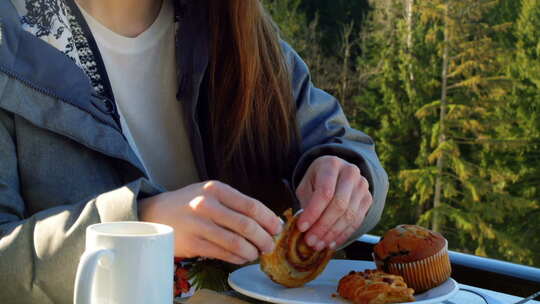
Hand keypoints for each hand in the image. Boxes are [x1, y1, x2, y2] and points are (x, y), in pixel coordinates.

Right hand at [139, 181, 281, 264]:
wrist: (156, 212)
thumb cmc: (190, 203)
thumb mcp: (211, 193)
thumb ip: (236, 204)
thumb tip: (267, 221)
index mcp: (216, 189)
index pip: (251, 205)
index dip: (269, 219)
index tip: (278, 228)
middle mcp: (206, 205)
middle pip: (246, 225)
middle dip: (264, 238)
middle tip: (270, 245)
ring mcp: (198, 224)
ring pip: (235, 242)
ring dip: (251, 251)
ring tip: (256, 253)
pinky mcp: (192, 243)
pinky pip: (222, 253)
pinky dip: (237, 257)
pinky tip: (242, 257)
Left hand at [295, 156, 371, 250]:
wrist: (337, 172)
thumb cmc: (317, 180)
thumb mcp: (306, 185)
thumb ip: (306, 203)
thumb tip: (304, 228)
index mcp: (332, 164)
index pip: (325, 192)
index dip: (313, 212)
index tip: (301, 227)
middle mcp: (351, 173)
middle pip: (339, 205)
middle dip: (322, 226)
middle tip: (310, 241)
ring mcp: (362, 186)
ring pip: (349, 215)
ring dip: (332, 234)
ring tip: (318, 245)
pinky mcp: (368, 199)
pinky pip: (357, 221)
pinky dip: (343, 235)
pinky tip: (331, 243)